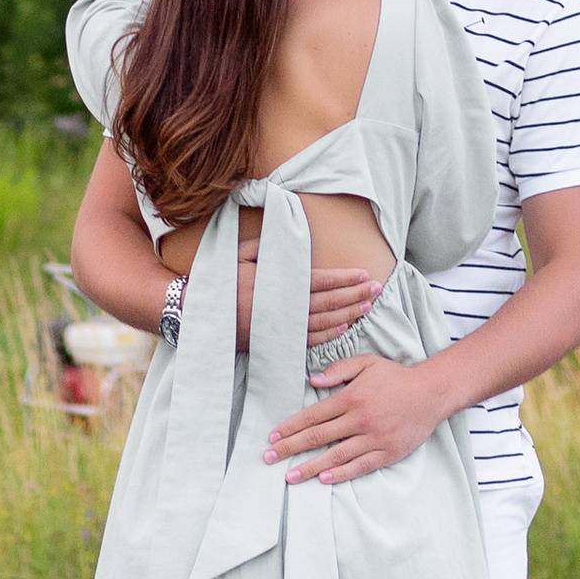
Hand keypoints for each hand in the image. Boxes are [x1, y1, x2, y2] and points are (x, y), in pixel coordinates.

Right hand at [233, 247, 380, 351]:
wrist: (203, 316)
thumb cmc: (224, 281)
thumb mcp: (241, 255)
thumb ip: (267, 246)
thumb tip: (291, 236)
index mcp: (278, 283)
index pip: (320, 280)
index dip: (343, 278)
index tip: (362, 274)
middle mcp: (284, 307)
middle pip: (328, 301)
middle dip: (354, 294)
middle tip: (376, 289)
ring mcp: (282, 327)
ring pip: (323, 322)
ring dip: (348, 314)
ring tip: (366, 307)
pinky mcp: (278, 341)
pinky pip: (310, 340)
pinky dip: (329, 335)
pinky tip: (344, 327)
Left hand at [266, 349, 441, 484]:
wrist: (431, 392)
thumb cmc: (396, 377)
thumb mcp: (367, 363)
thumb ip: (339, 370)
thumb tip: (313, 381)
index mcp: (351, 397)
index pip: (313, 415)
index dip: (290, 427)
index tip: (273, 437)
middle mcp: (359, 419)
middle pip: (318, 437)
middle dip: (290, 449)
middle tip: (269, 459)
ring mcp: (374, 438)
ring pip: (335, 456)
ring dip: (310, 467)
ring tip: (290, 477)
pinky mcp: (387, 452)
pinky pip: (360, 466)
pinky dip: (341, 474)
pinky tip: (324, 479)